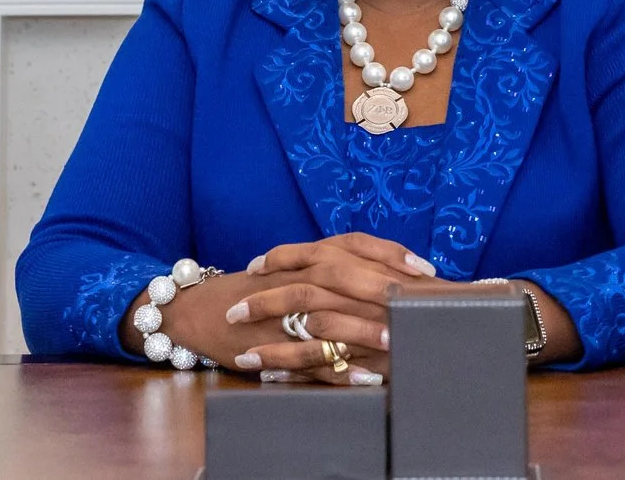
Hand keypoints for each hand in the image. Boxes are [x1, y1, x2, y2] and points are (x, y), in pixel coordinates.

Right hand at [123, 234, 436, 383]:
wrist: (199, 310)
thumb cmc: (256, 290)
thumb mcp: (295, 271)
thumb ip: (334, 269)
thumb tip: (388, 276)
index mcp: (307, 258)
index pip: (354, 245)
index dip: (390, 254)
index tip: (424, 267)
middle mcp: (297, 277)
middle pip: (346, 276)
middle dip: (386, 289)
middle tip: (424, 302)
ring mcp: (284, 312)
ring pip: (329, 317)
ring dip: (366, 329)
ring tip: (400, 341)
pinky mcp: (273, 344)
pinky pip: (311, 359)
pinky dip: (341, 369)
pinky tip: (368, 379)